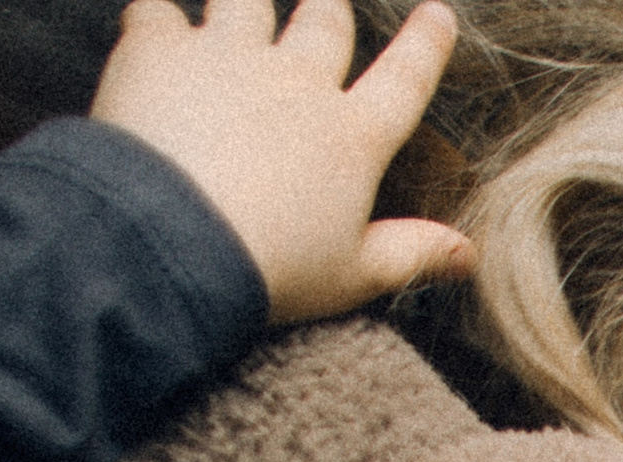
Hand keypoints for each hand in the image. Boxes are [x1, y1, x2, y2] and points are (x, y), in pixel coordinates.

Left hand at [92, 0, 471, 323]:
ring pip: (246, 3)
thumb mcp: (353, 274)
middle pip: (324, 24)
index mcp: (352, 137)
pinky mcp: (162, 52)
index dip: (425, 46)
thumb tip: (468, 255)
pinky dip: (157, 18)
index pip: (404, 79)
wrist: (173, 239)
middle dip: (328, 12)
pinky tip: (154, 28)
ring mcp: (230, 58)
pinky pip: (157, 12)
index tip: (438, 15)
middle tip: (327, 6)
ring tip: (244, 8)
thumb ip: (412, 254)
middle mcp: (298, 82)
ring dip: (247, 5)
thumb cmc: (271, 267)